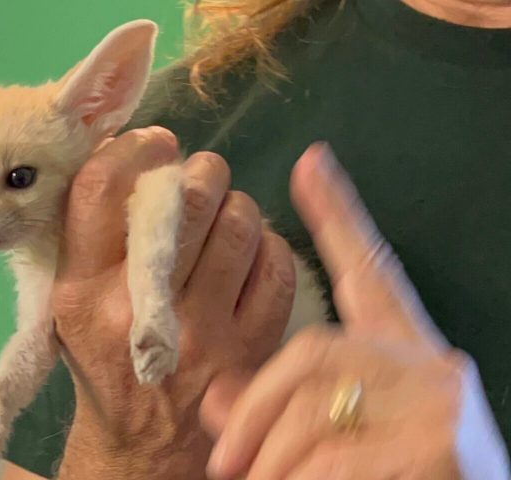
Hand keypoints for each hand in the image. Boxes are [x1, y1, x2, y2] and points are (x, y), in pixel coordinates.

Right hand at [51, 127, 296, 478]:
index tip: (155, 144)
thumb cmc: (105, 363)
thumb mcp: (73, 306)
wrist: (141, 448)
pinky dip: (268, 248)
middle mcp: (138, 309)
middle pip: (187, 196)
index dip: (135, 148)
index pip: (102, 188)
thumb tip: (132, 155)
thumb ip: (92, 239)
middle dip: (202, 171)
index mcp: (82, 291)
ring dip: (237, 209)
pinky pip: (276, 265)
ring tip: (225, 221)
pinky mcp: (250, 350)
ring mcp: (201, 332)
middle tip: (201, 178)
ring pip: (241, 223)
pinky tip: (250, 258)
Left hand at [200, 143, 509, 478]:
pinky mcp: (443, 446)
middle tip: (222, 462)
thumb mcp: (337, 427)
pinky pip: (339, 457)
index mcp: (402, 345)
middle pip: (315, 352)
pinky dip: (300, 479)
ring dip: (271, 457)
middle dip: (255, 409)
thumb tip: (215, 396)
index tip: (310, 163)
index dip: (338, 215)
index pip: (368, 268)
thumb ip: (278, 402)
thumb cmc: (393, 466)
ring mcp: (439, 399)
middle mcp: (427, 359)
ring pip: (317, 410)